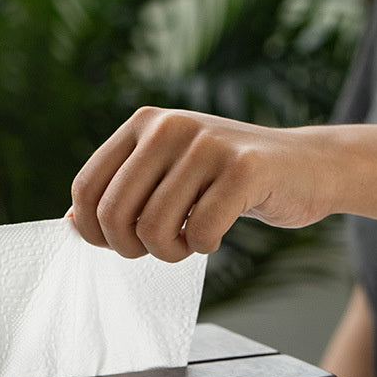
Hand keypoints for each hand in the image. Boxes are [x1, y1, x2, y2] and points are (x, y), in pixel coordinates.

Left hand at [69, 107, 335, 261]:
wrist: (304, 167)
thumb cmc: (223, 181)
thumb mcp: (166, 176)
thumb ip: (122, 191)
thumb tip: (72, 222)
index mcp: (143, 124)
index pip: (86, 188)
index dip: (92, 230)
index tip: (115, 244)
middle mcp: (169, 126)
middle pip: (114, 214)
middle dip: (130, 248)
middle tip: (160, 247)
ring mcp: (207, 144)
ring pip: (153, 229)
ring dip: (170, 252)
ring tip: (188, 240)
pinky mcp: (244, 168)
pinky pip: (199, 233)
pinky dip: (203, 246)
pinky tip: (216, 233)